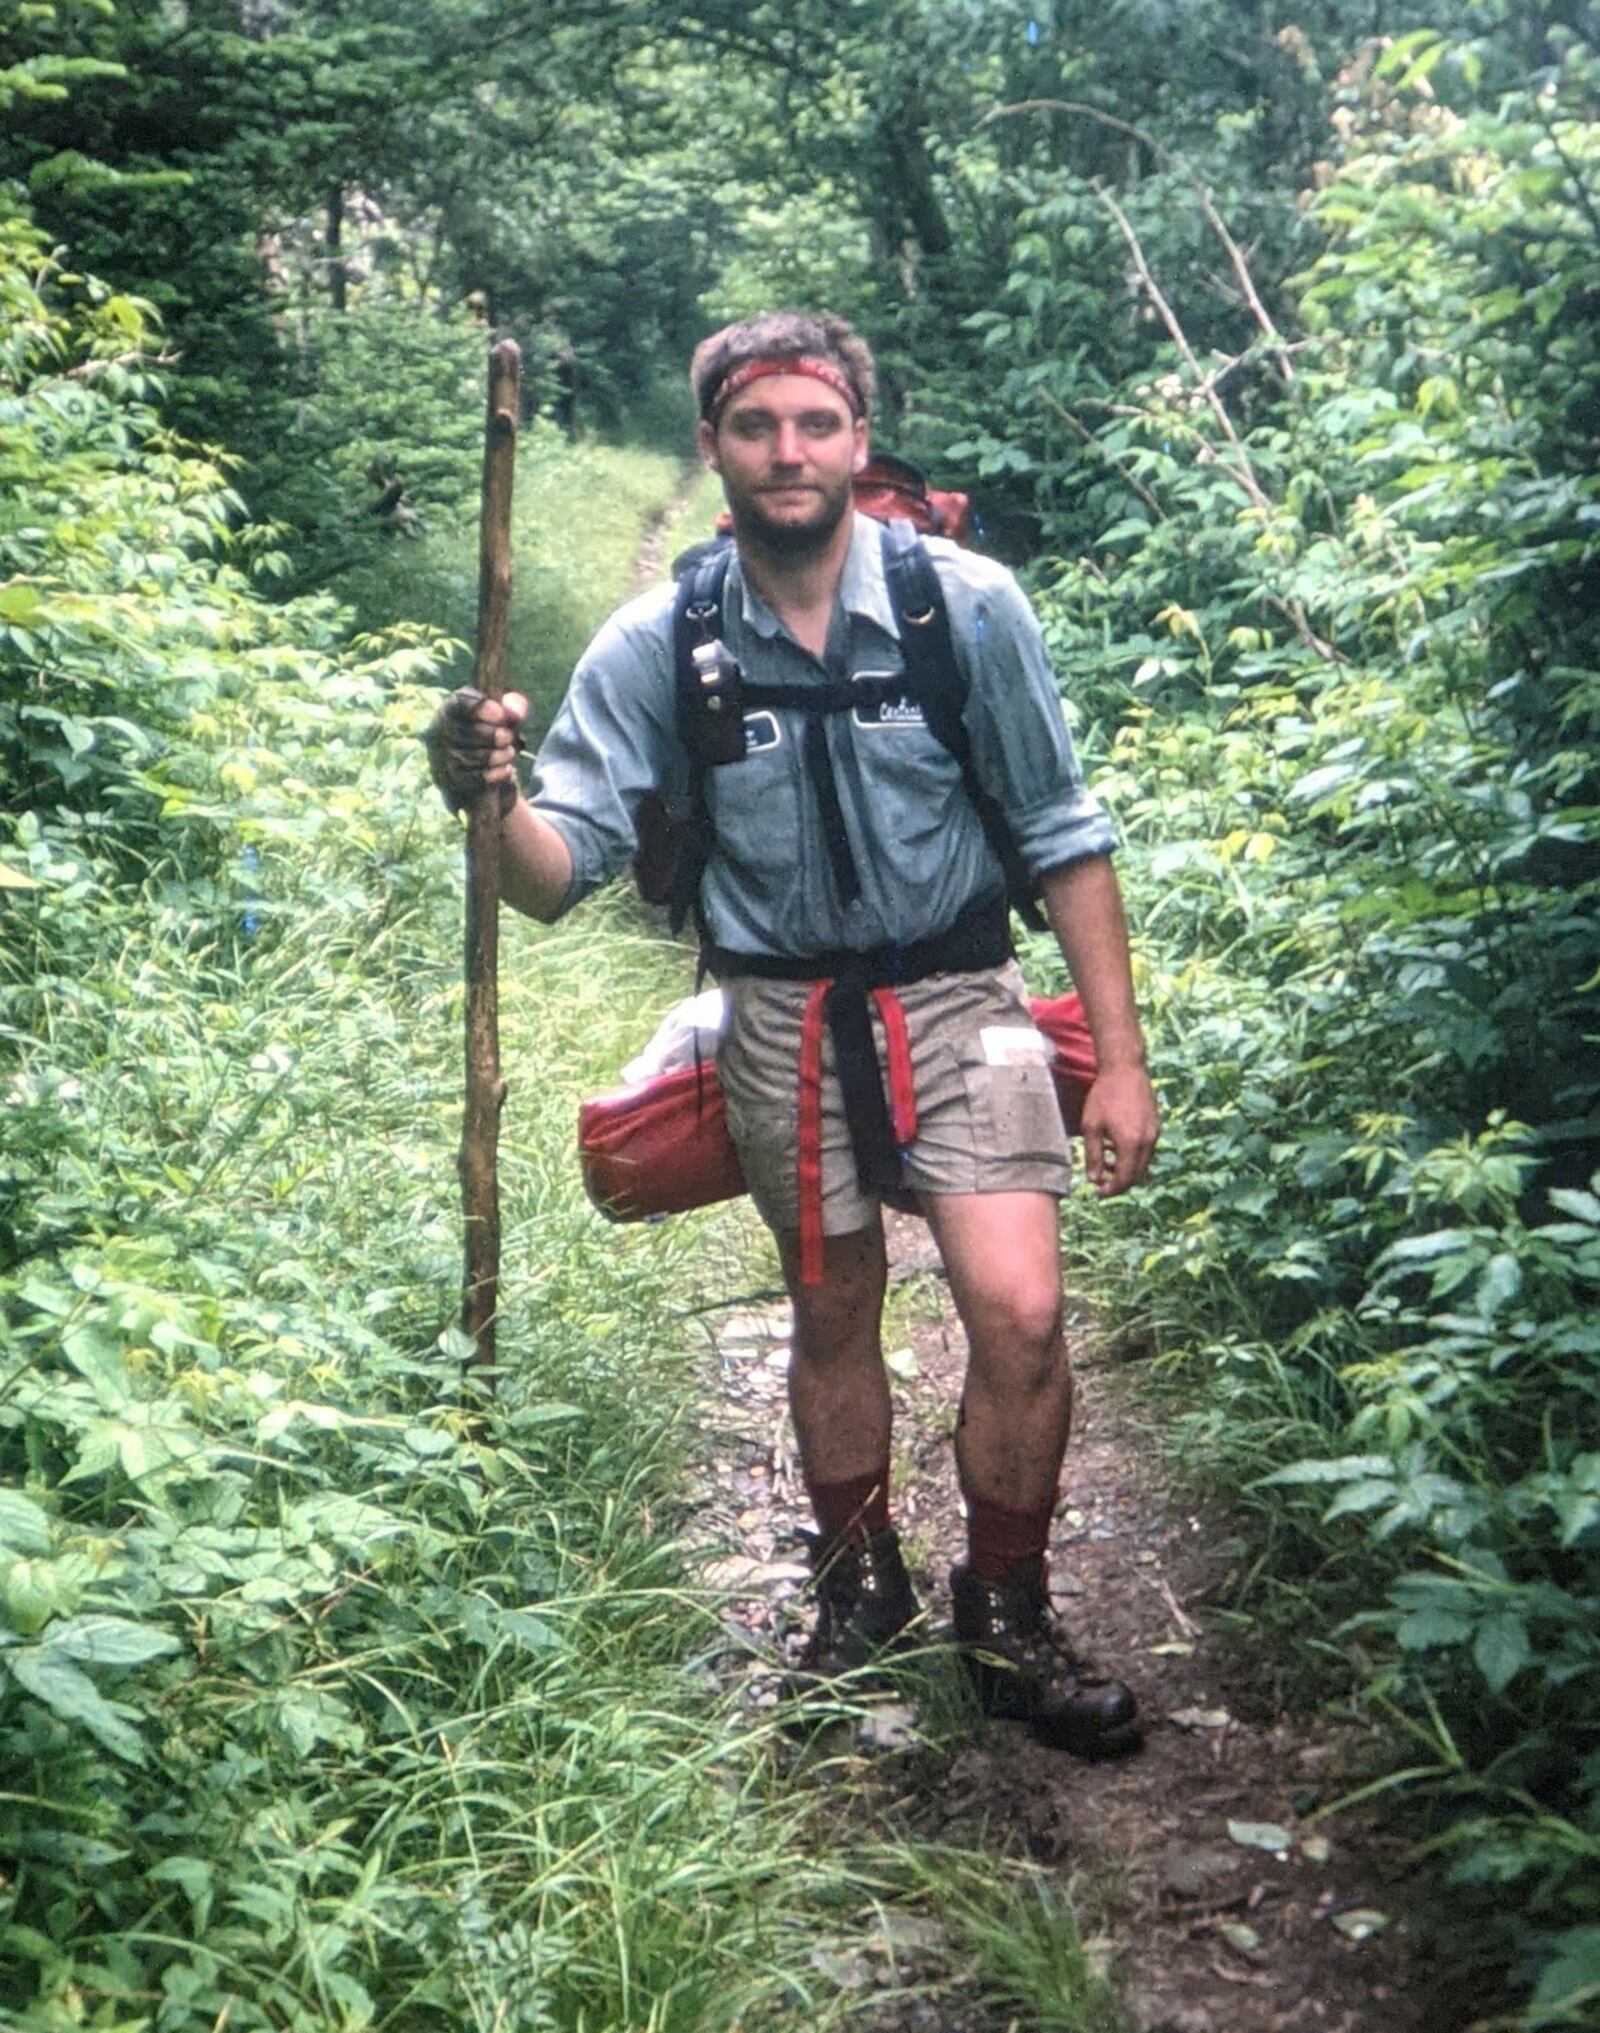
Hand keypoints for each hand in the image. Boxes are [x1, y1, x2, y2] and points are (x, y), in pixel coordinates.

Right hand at [424, 687, 528, 814]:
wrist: (486, 766)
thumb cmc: (496, 731)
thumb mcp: (506, 713)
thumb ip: (514, 704)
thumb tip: (515, 712)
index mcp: (452, 708)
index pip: (459, 704)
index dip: (481, 708)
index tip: (501, 714)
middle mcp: (441, 731)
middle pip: (464, 732)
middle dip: (493, 736)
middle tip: (509, 737)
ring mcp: (444, 757)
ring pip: (469, 756)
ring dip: (497, 755)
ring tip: (510, 752)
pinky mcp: (453, 779)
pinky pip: (473, 777)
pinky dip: (495, 773)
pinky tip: (507, 768)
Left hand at [1079, 1063, 1158, 1196]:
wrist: (1125, 1069)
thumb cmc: (1104, 1095)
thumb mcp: (1091, 1126)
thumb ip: (1093, 1155)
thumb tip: (1093, 1179)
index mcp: (1130, 1143)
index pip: (1125, 1178)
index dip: (1112, 1190)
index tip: (1099, 1193)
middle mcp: (1147, 1141)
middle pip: (1138, 1175)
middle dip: (1120, 1183)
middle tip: (1102, 1183)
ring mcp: (1154, 1133)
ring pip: (1143, 1163)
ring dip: (1126, 1169)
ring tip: (1105, 1162)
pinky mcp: (1156, 1126)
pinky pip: (1146, 1150)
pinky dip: (1132, 1155)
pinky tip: (1114, 1145)